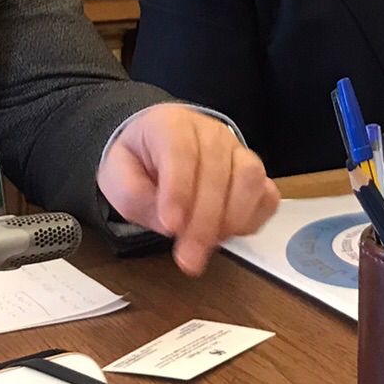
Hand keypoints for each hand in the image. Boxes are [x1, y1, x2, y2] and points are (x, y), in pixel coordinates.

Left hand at [98, 104, 278, 274]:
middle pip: (217, 171)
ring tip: (208, 246)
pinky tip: (228, 234)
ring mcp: (238, 151)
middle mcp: (211, 133)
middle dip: (204, 222)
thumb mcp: (116, 176)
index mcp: (171, 125)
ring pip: (250, 179)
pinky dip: (253, 219)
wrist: (157, 147)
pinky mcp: (255, 174)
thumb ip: (135, 197)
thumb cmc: (138, 162)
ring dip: (232, 219)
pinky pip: (267, 195)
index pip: (181, 151)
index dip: (179, 190)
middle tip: (189, 258)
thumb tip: (170, 224)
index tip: (171, 226)